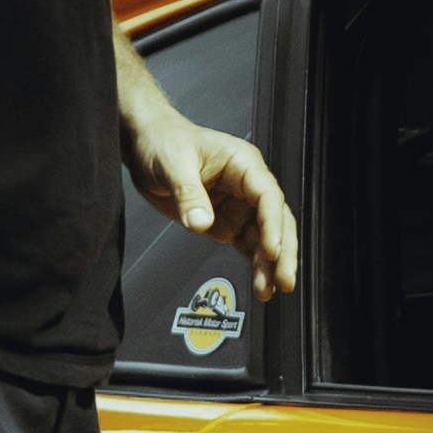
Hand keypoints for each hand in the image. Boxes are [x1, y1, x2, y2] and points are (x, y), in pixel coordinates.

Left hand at [130, 103, 301, 298]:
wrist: (146, 144)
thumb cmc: (164, 141)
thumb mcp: (174, 163)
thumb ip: (189, 194)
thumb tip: (201, 223)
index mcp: (243, 164)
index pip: (268, 196)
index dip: (274, 224)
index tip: (272, 250)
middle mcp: (247, 186)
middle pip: (276, 221)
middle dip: (283, 252)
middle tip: (285, 280)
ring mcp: (239, 206)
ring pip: (264, 238)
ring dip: (269, 265)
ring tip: (270, 291)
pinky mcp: (226, 222)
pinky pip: (247, 246)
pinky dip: (254, 265)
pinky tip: (260, 285)